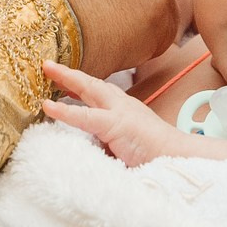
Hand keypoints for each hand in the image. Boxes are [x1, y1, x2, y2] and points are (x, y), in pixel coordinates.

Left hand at [41, 62, 177, 165]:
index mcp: (126, 111)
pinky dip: (65, 111)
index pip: (101, 93)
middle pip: (93, 84)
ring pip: (90, 89)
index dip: (82, 86)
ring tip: (47, 71)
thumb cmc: (156, 157)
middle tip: (49, 66)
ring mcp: (120, 112)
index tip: (64, 82)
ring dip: (67, 79)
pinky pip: (85, 117)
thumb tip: (92, 150)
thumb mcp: (128, 147)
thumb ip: (110, 144)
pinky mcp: (116, 125)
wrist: (179, 160)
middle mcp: (123, 105)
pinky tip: (49, 107)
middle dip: (71, 75)